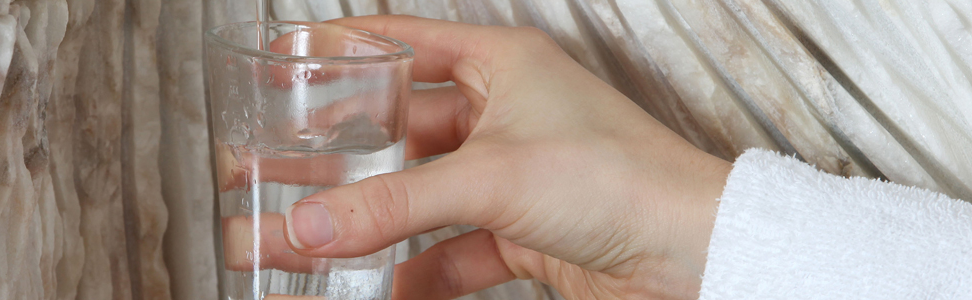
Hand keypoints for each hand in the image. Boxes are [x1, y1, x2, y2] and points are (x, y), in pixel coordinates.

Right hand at [281, 15, 732, 298]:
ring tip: (309, 240)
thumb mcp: (490, 178)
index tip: (289, 67)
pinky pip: (452, 250)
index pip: (406, 45)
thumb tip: (310, 223)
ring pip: (421, 196)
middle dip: (340, 161)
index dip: (345, 54)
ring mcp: (514, 176)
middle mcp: (505, 113)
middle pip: (401, 132)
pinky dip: (417, 271)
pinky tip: (379, 288)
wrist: (695, 255)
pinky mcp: (524, 233)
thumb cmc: (623, 179)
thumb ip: (393, 203)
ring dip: (371, 223)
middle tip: (276, 175)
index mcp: (503, 63)